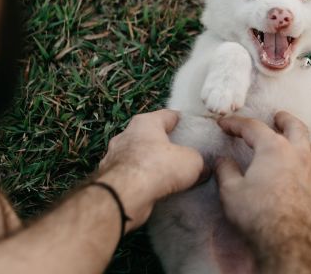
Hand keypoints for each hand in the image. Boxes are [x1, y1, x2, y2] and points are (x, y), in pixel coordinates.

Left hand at [97, 109, 203, 229]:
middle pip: (151, 135)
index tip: (192, 129)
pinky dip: (140, 180)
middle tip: (181, 155)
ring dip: (151, 164)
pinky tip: (152, 190)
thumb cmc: (158, 167)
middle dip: (165, 145)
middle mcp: (126, 135)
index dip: (182, 122)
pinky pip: (130, 175)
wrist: (126, 194)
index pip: (168, 115)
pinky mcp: (110, 177)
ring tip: (168, 176)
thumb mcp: (192, 161)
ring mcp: (114, 156)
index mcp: (145, 122)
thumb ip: (198, 160)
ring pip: (138, 156)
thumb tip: (201, 168)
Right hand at [215, 111, 310, 272]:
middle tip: (278, 117)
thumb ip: (226, 171)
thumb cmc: (256, 214)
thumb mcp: (231, 191)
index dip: (236, 124)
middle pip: (296, 127)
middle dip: (285, 119)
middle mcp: (300, 155)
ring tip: (305, 146)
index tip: (225, 124)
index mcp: (274, 149)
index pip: (253, 128)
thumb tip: (222, 160)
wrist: (287, 242)